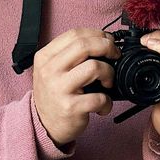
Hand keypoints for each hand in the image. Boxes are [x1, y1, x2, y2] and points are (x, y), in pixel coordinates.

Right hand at [32, 28, 118, 144]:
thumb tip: (102, 43)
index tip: (108, 40)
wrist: (44, 125)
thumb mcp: (52, 69)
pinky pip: (99, 97)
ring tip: (108, 83)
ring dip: (109, 73)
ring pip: (94, 67)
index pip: (74, 34)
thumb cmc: (54, 95)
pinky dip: (107, 102)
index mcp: (45, 57)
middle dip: (107, 46)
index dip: (97, 34)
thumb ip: (70, 55)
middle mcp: (49, 70)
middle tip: (115, 55)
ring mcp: (59, 89)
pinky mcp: (70, 107)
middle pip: (84, 45)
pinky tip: (102, 105)